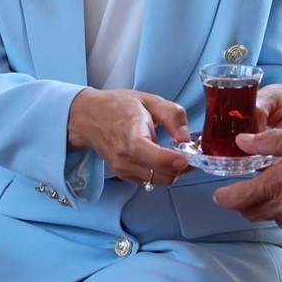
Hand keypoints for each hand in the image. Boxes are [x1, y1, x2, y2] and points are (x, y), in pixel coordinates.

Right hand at [67, 88, 191, 185]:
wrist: (89, 118)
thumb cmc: (118, 106)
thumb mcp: (149, 100)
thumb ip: (172, 115)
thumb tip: (186, 138)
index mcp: (131, 135)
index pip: (151, 155)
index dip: (172, 160)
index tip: (188, 157)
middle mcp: (125, 157)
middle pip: (162, 175)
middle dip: (182, 167)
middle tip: (192, 152)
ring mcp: (124, 169)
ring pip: (159, 181)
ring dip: (174, 171)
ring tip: (179, 154)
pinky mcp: (125, 176)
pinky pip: (151, 181)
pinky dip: (163, 173)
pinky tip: (165, 158)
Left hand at [213, 129, 281, 250]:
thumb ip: (269, 142)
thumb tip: (242, 141)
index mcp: (280, 183)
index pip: (238, 198)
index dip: (225, 197)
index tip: (221, 194)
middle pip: (253, 212)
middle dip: (251, 201)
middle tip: (264, 187)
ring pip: (278, 220)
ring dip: (281, 208)